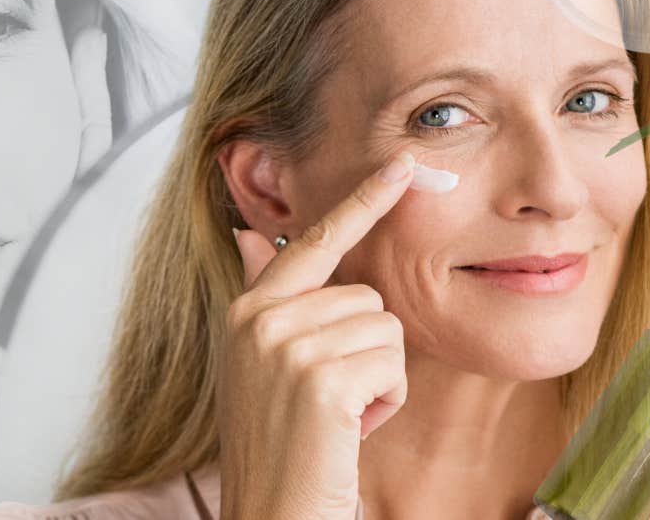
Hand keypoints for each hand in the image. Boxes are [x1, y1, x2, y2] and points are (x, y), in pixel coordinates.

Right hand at [217, 151, 415, 519]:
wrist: (271, 516)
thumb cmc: (279, 446)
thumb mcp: (261, 364)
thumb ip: (266, 297)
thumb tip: (248, 233)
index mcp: (247, 311)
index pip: (312, 240)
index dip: (362, 202)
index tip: (403, 165)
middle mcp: (258, 319)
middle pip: (367, 295)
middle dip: (368, 351)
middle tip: (331, 402)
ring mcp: (285, 346)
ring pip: (386, 328)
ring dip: (378, 379)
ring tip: (336, 418)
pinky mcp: (319, 378)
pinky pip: (392, 363)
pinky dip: (386, 403)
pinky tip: (349, 431)